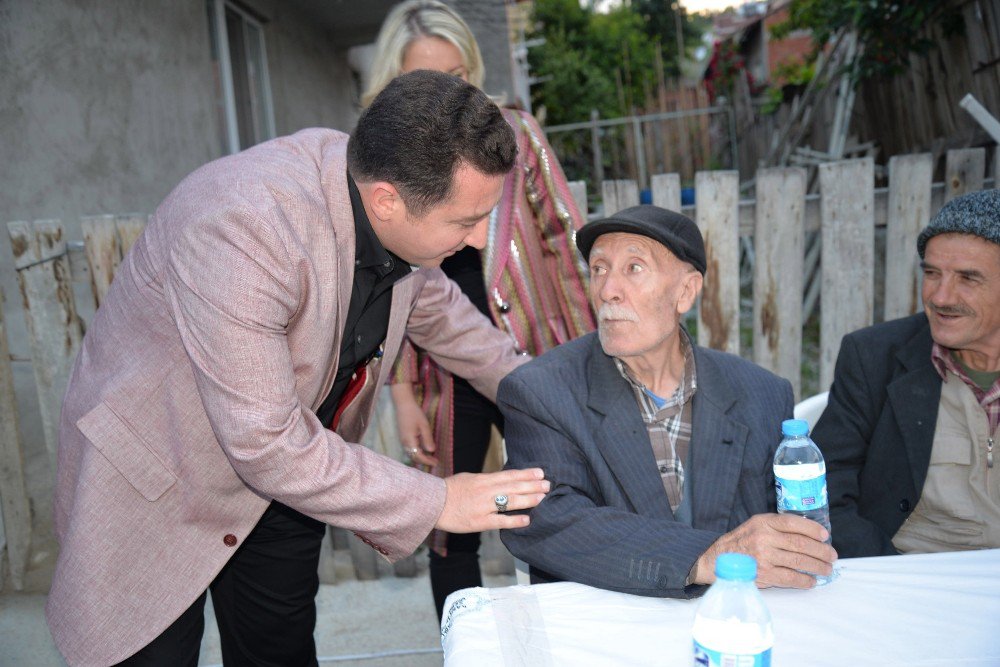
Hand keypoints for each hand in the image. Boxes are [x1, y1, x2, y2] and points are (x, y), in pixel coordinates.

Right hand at [390, 382, 437, 466]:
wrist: (403, 405)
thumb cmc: (414, 413)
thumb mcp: (424, 426)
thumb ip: (427, 439)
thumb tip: (432, 451)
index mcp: (410, 441)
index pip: (419, 456)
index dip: (427, 461)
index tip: (436, 462)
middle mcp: (404, 443)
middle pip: (414, 457)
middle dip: (424, 461)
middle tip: (435, 461)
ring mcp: (402, 440)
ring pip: (411, 454)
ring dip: (420, 457)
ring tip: (431, 457)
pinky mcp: (403, 437)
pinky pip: (409, 450)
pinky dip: (417, 453)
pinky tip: (423, 450)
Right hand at [435, 468, 549, 532]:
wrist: (432, 504)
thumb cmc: (449, 490)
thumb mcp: (468, 478)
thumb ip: (486, 480)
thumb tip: (503, 480)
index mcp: (483, 479)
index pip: (509, 475)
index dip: (526, 474)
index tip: (540, 472)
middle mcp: (485, 491)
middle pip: (514, 487)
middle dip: (533, 485)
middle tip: (548, 484)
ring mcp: (483, 507)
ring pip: (511, 502)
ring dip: (529, 500)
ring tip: (542, 498)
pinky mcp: (479, 522)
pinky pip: (500, 521)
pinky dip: (514, 521)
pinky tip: (527, 520)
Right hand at [692, 513, 837, 588]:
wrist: (720, 558)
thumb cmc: (743, 540)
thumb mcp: (757, 524)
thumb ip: (778, 526)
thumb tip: (810, 534)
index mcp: (763, 522)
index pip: (793, 523)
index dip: (812, 529)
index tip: (825, 536)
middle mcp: (764, 538)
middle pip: (800, 544)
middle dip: (821, 551)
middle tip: (832, 556)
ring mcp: (764, 557)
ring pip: (799, 562)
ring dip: (818, 567)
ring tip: (826, 569)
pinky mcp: (764, 574)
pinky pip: (791, 578)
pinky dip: (805, 581)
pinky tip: (811, 581)